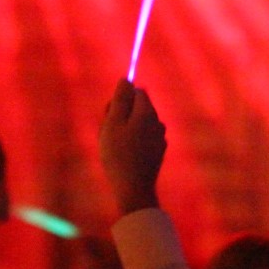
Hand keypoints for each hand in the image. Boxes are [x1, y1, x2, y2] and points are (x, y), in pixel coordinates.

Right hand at [99, 80, 163, 214]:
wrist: (134, 189)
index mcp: (147, 112)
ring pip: (139, 124)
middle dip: (122, 115)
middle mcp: (158, 122)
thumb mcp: (112, 124)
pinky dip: (133, 143)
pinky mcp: (158, 153)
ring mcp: (160, 138)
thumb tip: (125, 79)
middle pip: (138, 107)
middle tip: (108, 133)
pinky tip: (123, 157)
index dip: (120, 99)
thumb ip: (120, 99)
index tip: (109, 115)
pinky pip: (143, 139)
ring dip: (125, 130)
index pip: (136, 90)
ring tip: (113, 147)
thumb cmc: (118, 155)